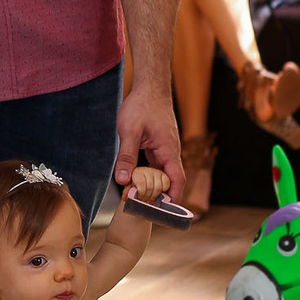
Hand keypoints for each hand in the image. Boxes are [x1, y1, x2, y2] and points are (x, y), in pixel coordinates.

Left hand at [113, 82, 181, 199]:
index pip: (177, 180)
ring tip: (134, 197)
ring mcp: (165, 148)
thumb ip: (126, 156)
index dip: (172, 198)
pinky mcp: (158, 145)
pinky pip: (155, 165)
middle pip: (168, 180)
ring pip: (160, 173)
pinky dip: (147, 174)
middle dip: (157, 195)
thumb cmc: (142, 105)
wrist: (150, 86)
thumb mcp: (130, 131)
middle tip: (139, 207)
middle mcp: (170, 151)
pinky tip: (134, 180)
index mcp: (169, 150)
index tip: (162, 212)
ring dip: (150, 185)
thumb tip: (122, 180)